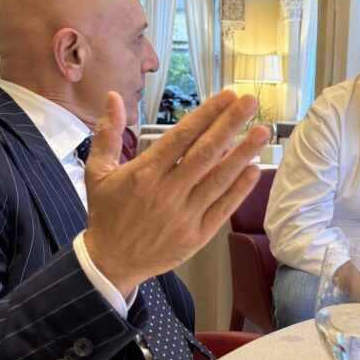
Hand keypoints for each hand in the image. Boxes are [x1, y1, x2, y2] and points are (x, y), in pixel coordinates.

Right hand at [83, 90, 270, 295]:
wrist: (110, 263)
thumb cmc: (106, 215)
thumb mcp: (98, 172)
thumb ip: (108, 134)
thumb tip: (113, 97)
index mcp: (145, 173)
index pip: (182, 136)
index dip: (207, 115)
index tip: (227, 97)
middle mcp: (167, 192)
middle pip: (205, 152)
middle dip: (230, 124)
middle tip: (251, 102)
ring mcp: (184, 215)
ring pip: (219, 179)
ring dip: (243, 154)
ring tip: (262, 132)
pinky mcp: (196, 236)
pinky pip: (222, 209)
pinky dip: (240, 189)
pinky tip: (254, 170)